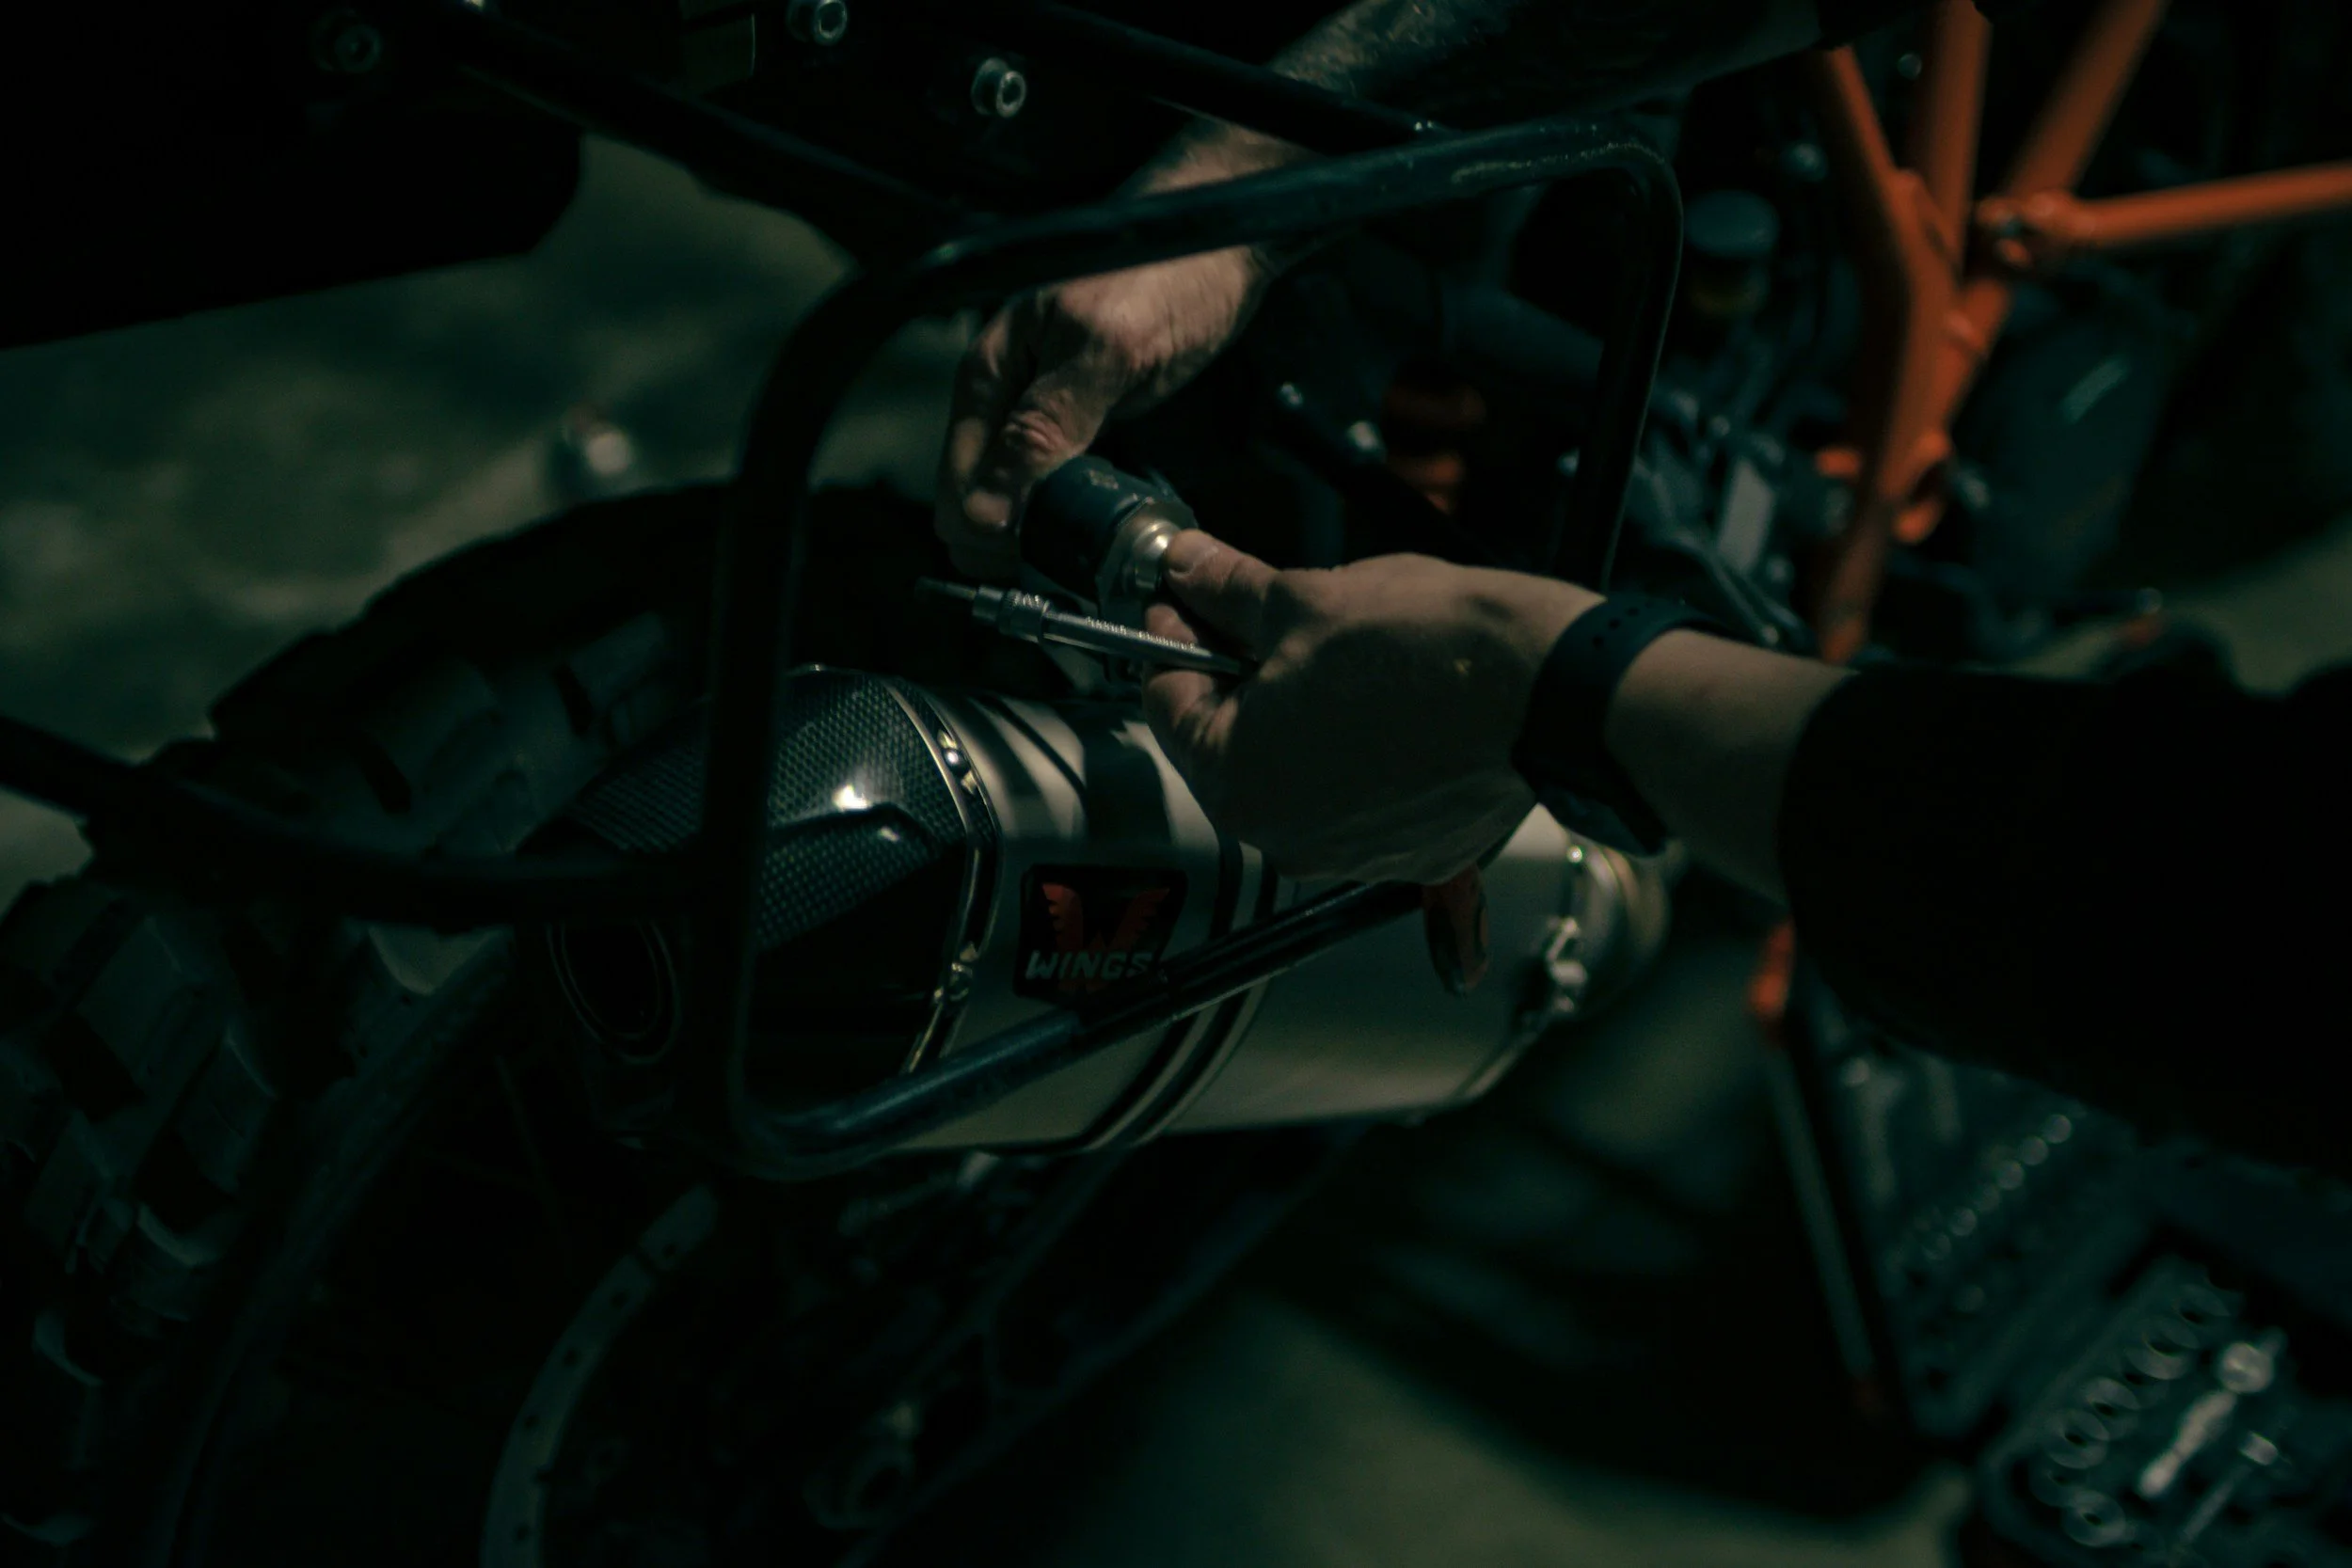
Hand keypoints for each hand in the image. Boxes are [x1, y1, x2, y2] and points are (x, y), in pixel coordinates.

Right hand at [934, 248, 1267, 578]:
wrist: (1221, 237)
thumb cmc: (1165, 270)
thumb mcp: (1107, 351)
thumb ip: (1045, 427)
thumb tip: (990, 508)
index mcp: (991, 374)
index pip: (958, 484)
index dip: (986, 539)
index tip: (1034, 568)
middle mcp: (1007, 394)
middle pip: (981, 498)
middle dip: (1012, 544)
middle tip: (1067, 567)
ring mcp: (1043, 406)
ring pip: (1019, 495)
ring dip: (1045, 533)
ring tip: (1086, 555)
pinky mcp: (1082, 415)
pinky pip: (1058, 479)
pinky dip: (1075, 510)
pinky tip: (1100, 524)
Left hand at [1141, 532, 1598, 883]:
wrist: (1550, 690)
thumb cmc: (1433, 651)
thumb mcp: (1308, 599)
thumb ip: (1231, 592)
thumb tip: (1190, 568)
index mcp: (1238, 782)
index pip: (1167, 702)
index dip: (1176, 636)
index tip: (1190, 599)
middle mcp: (1285, 838)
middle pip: (1230, 745)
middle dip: (1242, 678)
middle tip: (1270, 618)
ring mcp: (1351, 854)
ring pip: (1297, 772)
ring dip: (1304, 716)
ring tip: (1346, 657)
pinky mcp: (1411, 853)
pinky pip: (1359, 799)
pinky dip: (1362, 753)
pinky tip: (1389, 702)